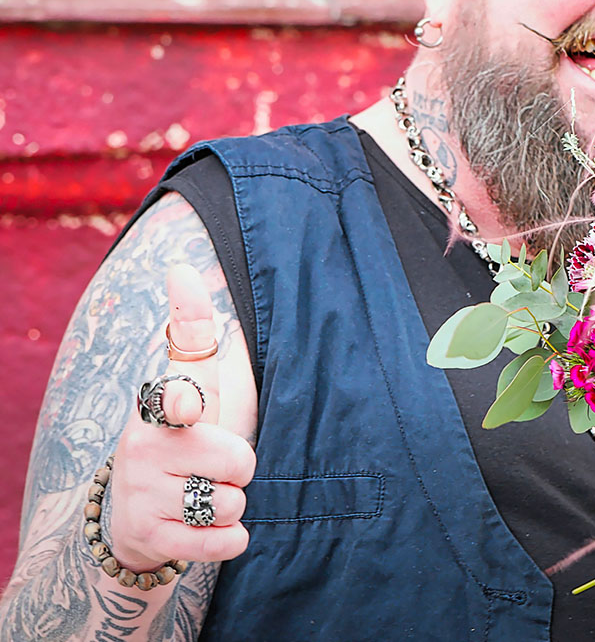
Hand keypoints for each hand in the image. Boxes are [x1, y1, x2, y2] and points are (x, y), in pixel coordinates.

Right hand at [108, 265, 256, 571]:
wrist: (136, 516)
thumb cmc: (184, 436)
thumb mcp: (194, 385)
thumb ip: (194, 331)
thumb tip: (181, 267)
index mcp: (162, 403)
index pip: (177, 394)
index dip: (187, 403)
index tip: (188, 407)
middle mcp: (146, 445)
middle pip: (239, 461)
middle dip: (243, 468)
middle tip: (218, 467)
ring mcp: (144, 493)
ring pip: (232, 503)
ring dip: (234, 504)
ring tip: (207, 496)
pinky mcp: (152, 537)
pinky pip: (220, 542)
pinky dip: (230, 540)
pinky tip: (214, 530)